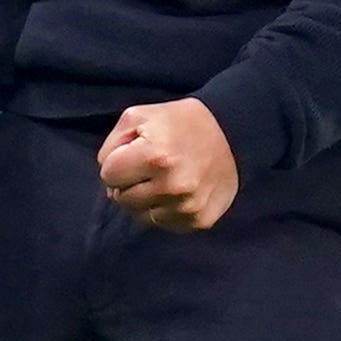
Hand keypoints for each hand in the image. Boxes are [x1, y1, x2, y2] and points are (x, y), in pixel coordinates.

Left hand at [98, 99, 239, 230]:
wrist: (232, 134)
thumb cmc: (179, 122)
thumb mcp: (139, 116)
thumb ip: (112, 145)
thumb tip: (109, 181)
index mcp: (154, 157)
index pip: (108, 175)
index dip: (117, 162)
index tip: (134, 153)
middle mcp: (171, 186)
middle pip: (121, 199)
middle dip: (128, 183)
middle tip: (148, 167)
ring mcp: (187, 207)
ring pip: (140, 216)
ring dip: (145, 199)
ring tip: (162, 178)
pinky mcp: (200, 220)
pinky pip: (164, 224)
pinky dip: (164, 210)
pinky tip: (177, 191)